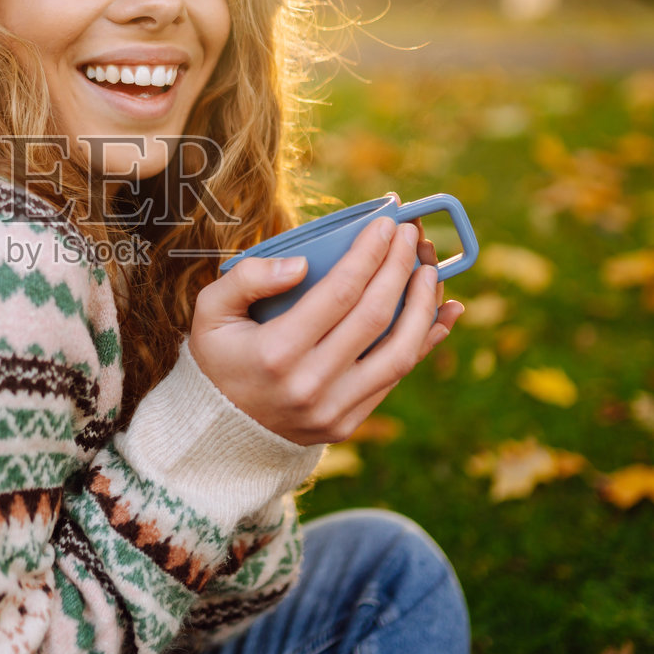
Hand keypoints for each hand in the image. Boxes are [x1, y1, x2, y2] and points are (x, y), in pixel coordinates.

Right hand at [189, 216, 465, 445]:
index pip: (338, 294)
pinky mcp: (348, 423)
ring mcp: (332, 409)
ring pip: (398, 353)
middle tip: (410, 235)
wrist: (220, 429)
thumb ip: (247, 278)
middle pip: (374, 317)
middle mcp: (309, 384)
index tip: (386, 223)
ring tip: (430, 270)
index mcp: (276, 352)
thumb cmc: (220, 357)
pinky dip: (424, 342)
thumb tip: (300, 264)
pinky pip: (396, 377)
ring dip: (423, 306)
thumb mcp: (210, 311)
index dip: (368, 255)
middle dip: (399, 267)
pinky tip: (442, 312)